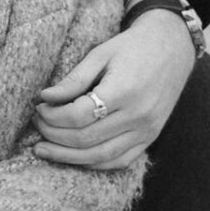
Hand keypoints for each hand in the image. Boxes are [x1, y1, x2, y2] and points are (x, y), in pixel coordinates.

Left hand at [33, 8, 195, 167]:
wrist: (173, 47)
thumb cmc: (132, 47)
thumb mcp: (100, 54)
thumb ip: (74, 79)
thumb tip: (44, 99)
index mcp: (125, 90)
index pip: (79, 115)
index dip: (52, 116)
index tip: (39, 107)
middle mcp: (138, 115)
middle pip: (86, 138)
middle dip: (54, 135)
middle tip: (36, 123)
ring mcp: (147, 130)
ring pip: (100, 156)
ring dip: (67, 156)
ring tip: (42, 149)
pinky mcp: (150, 138)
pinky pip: (119, 161)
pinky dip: (92, 163)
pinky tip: (72, 157)